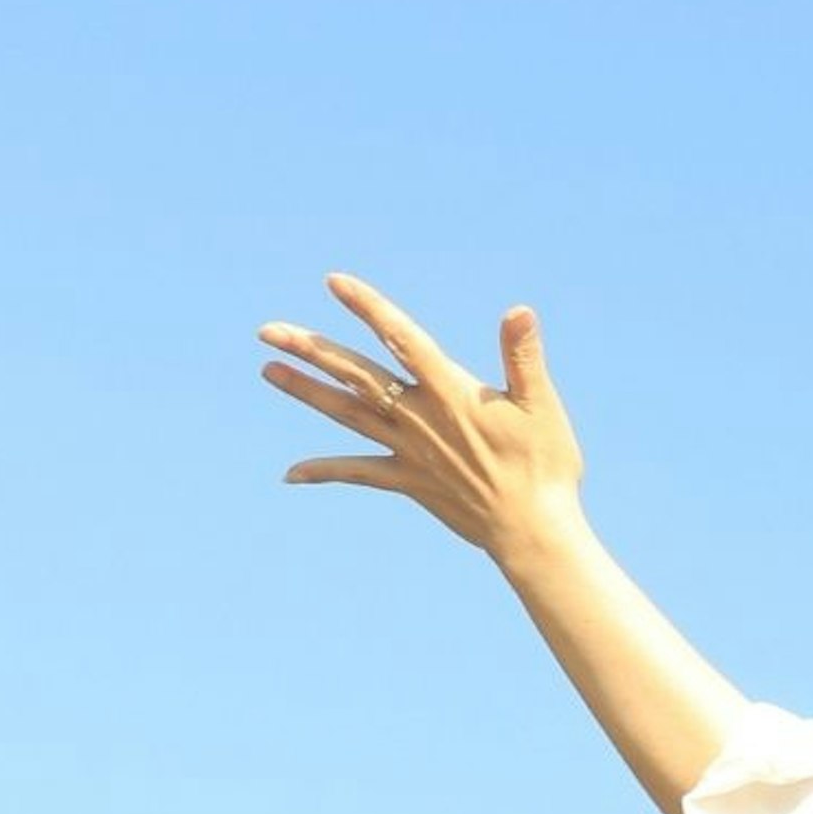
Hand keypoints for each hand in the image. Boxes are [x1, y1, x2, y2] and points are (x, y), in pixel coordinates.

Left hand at [260, 271, 587, 564]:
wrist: (531, 530)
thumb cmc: (545, 465)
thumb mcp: (541, 405)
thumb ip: (522, 356)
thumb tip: (518, 311)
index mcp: (452, 392)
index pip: (403, 339)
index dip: (369, 308)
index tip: (335, 282)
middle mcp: (420, 418)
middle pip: (356, 375)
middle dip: (311, 350)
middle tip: (267, 331)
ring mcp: (409, 451)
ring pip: (347, 414)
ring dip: (306, 392)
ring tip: (268, 370)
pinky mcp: (409, 482)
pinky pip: (358, 473)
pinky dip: (325, 470)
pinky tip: (291, 473)